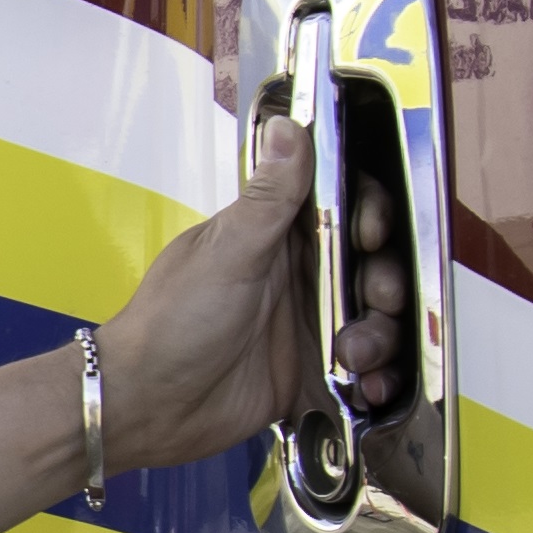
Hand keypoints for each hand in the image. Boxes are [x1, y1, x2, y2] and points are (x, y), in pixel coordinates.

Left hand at [89, 117, 402, 473]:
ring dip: (382, 334)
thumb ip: (267, 197)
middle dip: (388, 281)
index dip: (371, 216)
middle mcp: (296, 278)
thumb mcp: (225, 253)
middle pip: (372, 265)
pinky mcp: (310, 373)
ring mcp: (305, 326)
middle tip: (379, 299)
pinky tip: (369, 387)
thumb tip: (287, 125)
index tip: (371, 235)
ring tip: (357, 356)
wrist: (145, 407)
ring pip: (375, 319)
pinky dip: (377, 377)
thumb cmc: (171, 324)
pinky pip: (363, 371)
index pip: (345, 208)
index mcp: (275, 237)